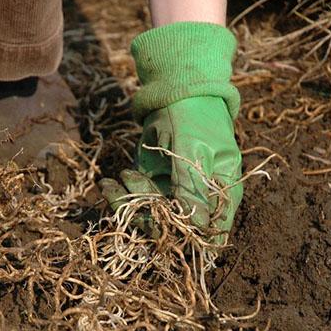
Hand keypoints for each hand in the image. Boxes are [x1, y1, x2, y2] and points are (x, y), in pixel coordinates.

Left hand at [100, 22, 242, 241]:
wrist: (177, 90)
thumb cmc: (195, 116)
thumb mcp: (192, 150)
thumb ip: (192, 187)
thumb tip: (197, 228)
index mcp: (223, 195)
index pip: (209, 235)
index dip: (185, 240)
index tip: (157, 227)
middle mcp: (201, 201)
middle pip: (175, 229)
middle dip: (146, 216)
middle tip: (127, 190)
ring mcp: (176, 195)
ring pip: (150, 218)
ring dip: (128, 204)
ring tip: (113, 182)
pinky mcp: (155, 187)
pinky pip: (136, 203)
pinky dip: (120, 196)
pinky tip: (108, 183)